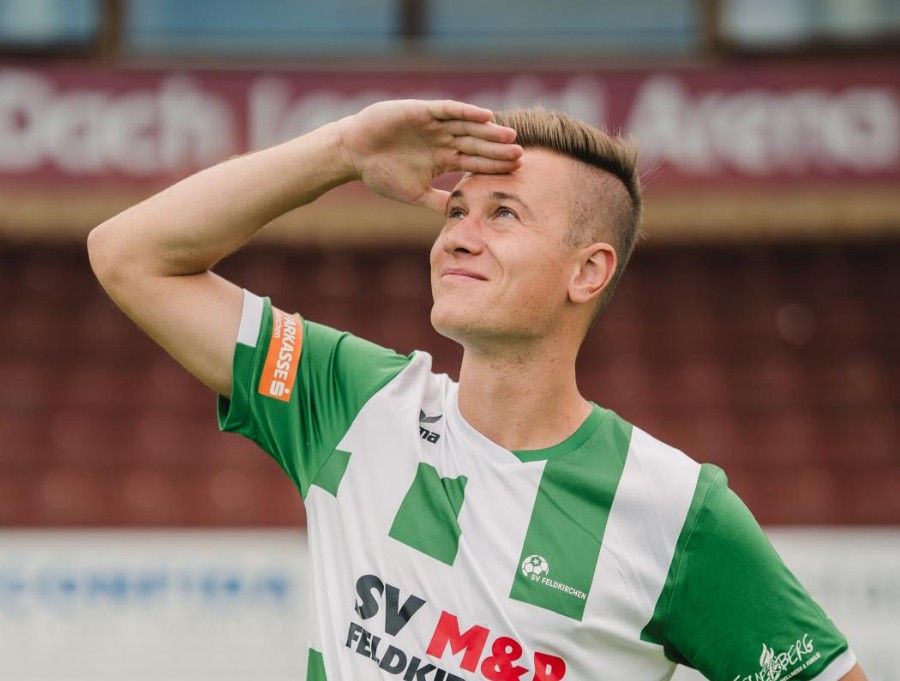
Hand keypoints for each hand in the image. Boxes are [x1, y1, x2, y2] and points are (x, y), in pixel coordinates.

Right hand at [338, 99, 522, 212]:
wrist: (354, 154)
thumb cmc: (381, 174)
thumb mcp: (415, 194)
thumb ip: (438, 202)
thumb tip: (460, 217)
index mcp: (444, 159)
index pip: (475, 162)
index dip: (494, 166)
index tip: (516, 172)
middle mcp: (444, 140)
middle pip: (477, 144)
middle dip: (498, 150)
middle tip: (521, 155)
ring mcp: (435, 124)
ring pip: (468, 127)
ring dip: (489, 131)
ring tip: (510, 136)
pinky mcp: (423, 111)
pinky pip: (449, 110)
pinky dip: (467, 112)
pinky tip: (485, 116)